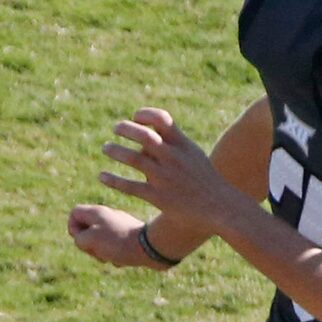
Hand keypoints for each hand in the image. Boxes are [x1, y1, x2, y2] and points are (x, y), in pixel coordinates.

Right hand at [68, 203, 176, 270]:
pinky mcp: (130, 236)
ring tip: (110, 258)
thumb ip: (79, 238)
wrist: (151, 248)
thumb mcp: (91, 240)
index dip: (72, 228)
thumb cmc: (119, 243)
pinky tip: (122, 261)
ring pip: (101, 240)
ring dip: (101, 252)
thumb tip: (82, 241)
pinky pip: (115, 246)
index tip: (82, 239)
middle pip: (87, 229)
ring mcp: (120, 225)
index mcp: (97, 212)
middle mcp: (108, 215)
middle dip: (88, 245)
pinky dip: (115, 255)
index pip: (74, 213)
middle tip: (97, 251)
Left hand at [97, 109, 244, 238]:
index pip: (161, 119)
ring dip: (115, 151)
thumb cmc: (205, 179)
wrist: (219, 207)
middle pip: (143, 135)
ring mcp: (165, 177)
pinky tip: (102, 177)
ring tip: (106, 148)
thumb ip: (173, 142)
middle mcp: (173, 158)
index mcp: (183, 145)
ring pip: (133, 158)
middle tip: (116, 129)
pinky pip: (130, 186)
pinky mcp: (158, 197)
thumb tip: (147, 134)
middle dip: (125, 129)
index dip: (144, 114)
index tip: (135, 118)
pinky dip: (113, 180)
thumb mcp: (193, 154)